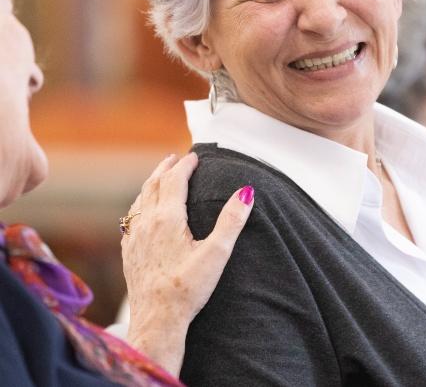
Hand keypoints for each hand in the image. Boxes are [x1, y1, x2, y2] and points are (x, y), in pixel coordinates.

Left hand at [121, 153, 253, 375]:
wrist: (157, 320)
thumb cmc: (188, 289)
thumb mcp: (217, 253)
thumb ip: (232, 220)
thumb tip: (246, 192)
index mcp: (168, 219)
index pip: (175, 181)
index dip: (185, 165)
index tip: (194, 156)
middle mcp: (147, 224)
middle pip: (153, 185)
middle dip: (165, 169)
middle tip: (174, 158)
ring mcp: (134, 239)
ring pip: (139, 201)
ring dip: (150, 184)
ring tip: (159, 177)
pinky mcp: (129, 254)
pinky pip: (131, 220)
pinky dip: (139, 206)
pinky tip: (141, 213)